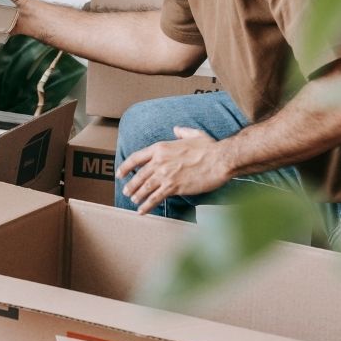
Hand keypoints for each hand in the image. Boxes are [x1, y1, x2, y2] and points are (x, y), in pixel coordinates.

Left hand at [116, 127, 233, 214]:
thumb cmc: (209, 148)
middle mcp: (160, 161)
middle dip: (131, 185)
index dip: (126, 166)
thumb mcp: (194, 134)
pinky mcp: (173, 187)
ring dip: (137, 196)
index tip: (120, 173)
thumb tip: (176, 129)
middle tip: (126, 192)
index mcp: (161, 148)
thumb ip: (182, 132)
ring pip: (144, 187)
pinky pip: (155, 198)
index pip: (136, 157)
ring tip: (134, 201)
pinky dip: (147, 205)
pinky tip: (142, 210)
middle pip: (139, 175)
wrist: (220, 160)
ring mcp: (165, 175)